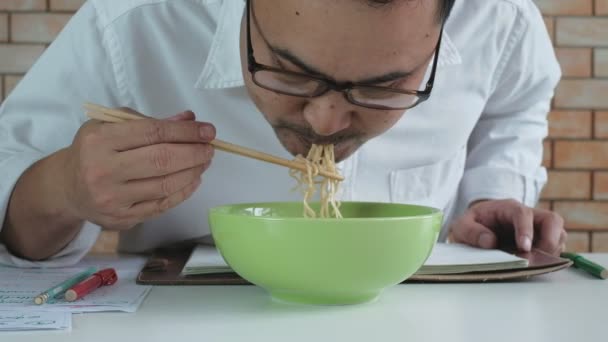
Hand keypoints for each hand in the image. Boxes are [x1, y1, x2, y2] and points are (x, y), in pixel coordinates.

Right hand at [60, 109, 214, 230]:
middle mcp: (102, 170)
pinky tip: (193, 179)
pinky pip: (162, 205)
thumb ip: (149, 121)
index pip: (152, 133)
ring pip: (165, 185)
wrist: (67, 188)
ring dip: (193, 172)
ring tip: (204, 161)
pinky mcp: (121, 218)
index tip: (208, 131)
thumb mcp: (110, 127)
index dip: (185, 132)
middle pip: (161, 160)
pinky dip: (183, 192)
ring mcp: (112, 198)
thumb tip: (189, 120)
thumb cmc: (93, 151)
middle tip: (210, 148)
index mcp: (99, 140)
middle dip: (193, 153)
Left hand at [449, 199, 566, 254]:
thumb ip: (472, 232)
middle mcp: (527, 215)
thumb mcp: (462, 226)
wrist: (475, 228)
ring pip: (558, 234)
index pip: (523, 214)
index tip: (524, 247)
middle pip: (552, 220)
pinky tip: (536, 265)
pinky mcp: (540, 241)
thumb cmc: (471, 224)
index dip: (526, 230)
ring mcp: (536, 228)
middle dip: (550, 239)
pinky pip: (555, 247)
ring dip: (552, 250)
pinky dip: (550, 257)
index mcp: (507, 208)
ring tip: (535, 263)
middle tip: (538, 257)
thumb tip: (489, 242)